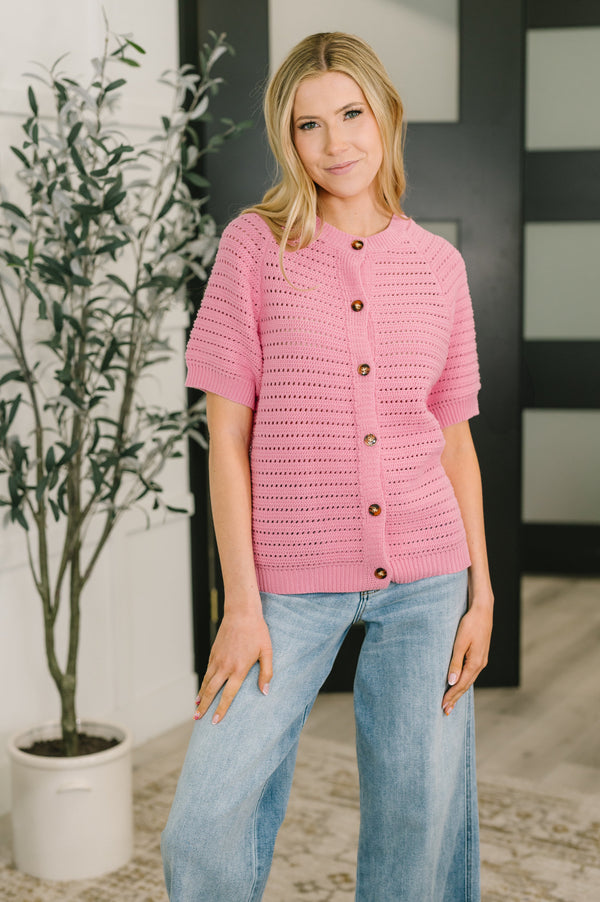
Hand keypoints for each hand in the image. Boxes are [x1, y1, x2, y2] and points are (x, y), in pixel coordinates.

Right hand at [194, 606, 272, 723]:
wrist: (241, 612)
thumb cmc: (257, 632)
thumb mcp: (267, 652)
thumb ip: (266, 673)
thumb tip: (265, 692)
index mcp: (239, 669)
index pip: (228, 695)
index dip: (221, 710)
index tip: (215, 721)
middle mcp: (225, 666)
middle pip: (212, 691)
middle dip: (204, 707)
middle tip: (198, 719)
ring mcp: (217, 659)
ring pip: (207, 681)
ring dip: (201, 695)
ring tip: (196, 707)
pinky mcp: (214, 652)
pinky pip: (207, 671)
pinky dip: (203, 682)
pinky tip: (203, 688)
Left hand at [442, 599, 492, 714]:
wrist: (483, 610)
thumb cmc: (470, 624)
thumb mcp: (459, 643)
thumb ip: (455, 662)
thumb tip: (451, 682)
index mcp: (475, 663)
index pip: (461, 684)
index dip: (451, 696)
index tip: (442, 706)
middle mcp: (480, 664)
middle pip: (465, 686)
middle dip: (455, 698)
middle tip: (446, 711)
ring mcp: (481, 660)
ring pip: (468, 680)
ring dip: (459, 691)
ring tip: (451, 702)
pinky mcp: (480, 655)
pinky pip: (471, 673)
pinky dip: (463, 682)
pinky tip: (458, 684)